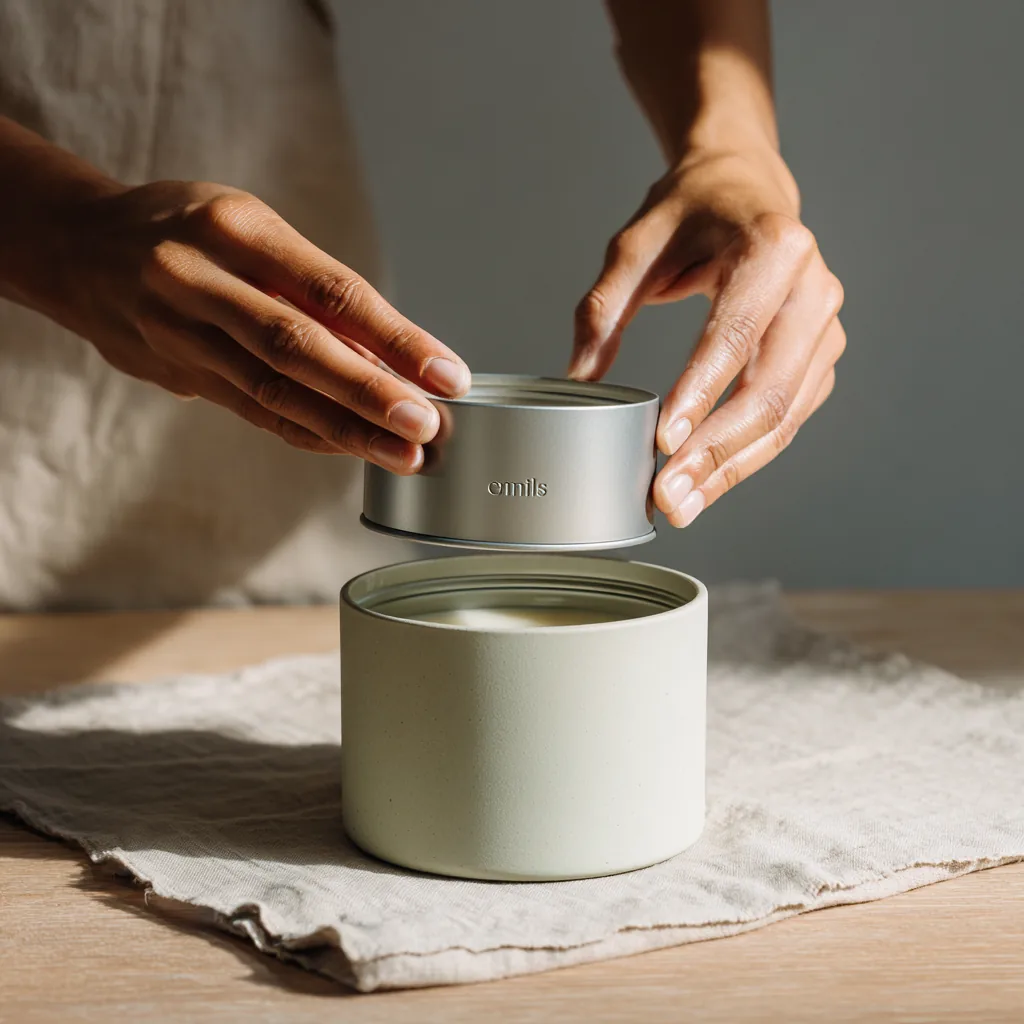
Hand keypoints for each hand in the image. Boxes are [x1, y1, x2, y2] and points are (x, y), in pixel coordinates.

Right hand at [45, 181, 470, 472]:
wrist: (79, 249)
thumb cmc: (189, 231)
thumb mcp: (250, 227)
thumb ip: (314, 288)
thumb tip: (395, 355)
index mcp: (238, 229)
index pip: (333, 291)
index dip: (396, 339)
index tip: (446, 375)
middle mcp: (202, 280)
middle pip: (300, 348)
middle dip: (371, 394)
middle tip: (427, 427)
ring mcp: (182, 332)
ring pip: (275, 391)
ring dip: (346, 429)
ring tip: (404, 453)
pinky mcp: (177, 373)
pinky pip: (253, 410)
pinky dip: (307, 432)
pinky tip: (351, 448)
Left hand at [569, 147, 843, 525]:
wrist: (744, 188)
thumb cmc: (691, 213)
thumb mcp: (634, 245)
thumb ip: (604, 309)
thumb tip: (580, 378)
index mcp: (773, 248)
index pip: (735, 334)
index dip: (700, 393)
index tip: (664, 442)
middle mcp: (814, 289)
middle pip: (769, 389)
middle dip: (715, 451)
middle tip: (667, 494)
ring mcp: (825, 326)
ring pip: (784, 416)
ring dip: (732, 467)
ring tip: (684, 504)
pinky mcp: (821, 356)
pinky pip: (790, 418)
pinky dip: (748, 456)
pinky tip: (710, 483)